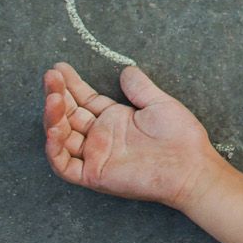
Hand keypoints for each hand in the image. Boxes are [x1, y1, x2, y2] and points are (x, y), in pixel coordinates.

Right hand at [43, 61, 223, 207]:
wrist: (192, 166)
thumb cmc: (181, 137)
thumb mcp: (158, 104)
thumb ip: (140, 88)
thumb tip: (126, 70)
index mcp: (114, 119)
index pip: (84, 100)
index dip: (70, 85)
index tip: (59, 67)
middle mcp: (100, 137)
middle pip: (69, 115)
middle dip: (57, 95)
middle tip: (50, 76)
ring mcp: (95, 156)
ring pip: (62, 138)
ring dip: (53, 118)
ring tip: (52, 98)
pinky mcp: (94, 174)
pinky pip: (65, 165)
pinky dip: (55, 148)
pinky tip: (54, 129)